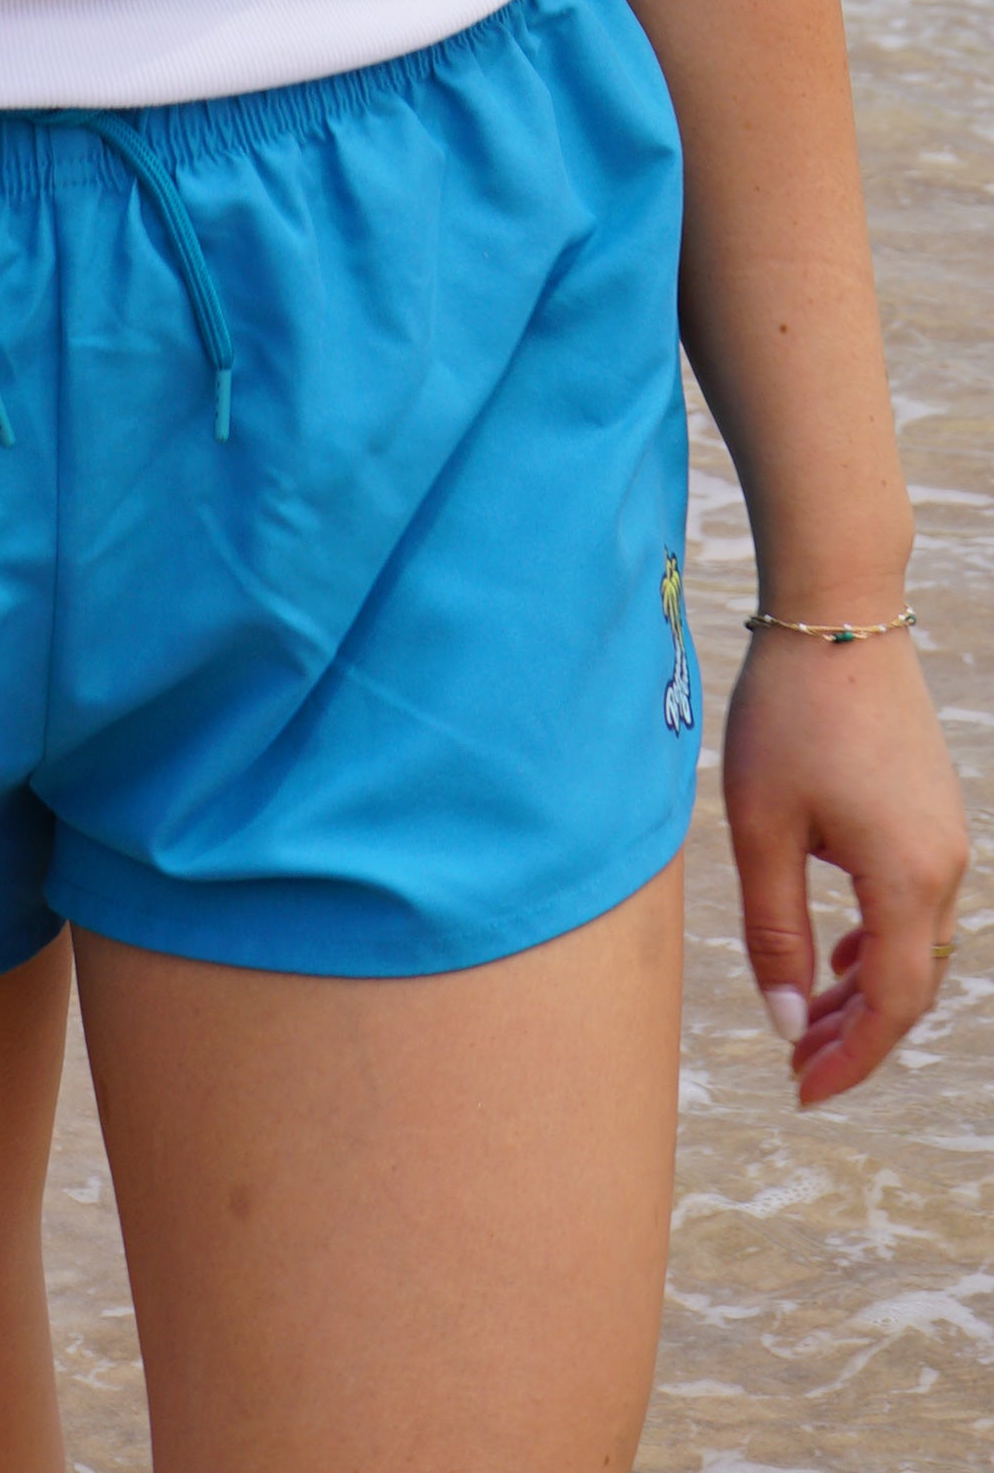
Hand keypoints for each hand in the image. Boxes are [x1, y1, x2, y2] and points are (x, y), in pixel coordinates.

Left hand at [724, 621, 967, 1104]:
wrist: (837, 614)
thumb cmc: (788, 715)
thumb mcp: (761, 828)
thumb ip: (773, 929)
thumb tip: (784, 1017)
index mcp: (908, 880)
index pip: (888, 1005)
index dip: (847, 1058)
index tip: (799, 1092)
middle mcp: (945, 866)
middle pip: (910, 984)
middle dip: (854, 1033)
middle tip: (794, 1064)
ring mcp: (945, 836)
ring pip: (913, 943)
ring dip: (861, 987)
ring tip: (802, 1017)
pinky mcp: (930, 810)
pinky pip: (914, 902)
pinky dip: (876, 940)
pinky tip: (834, 953)